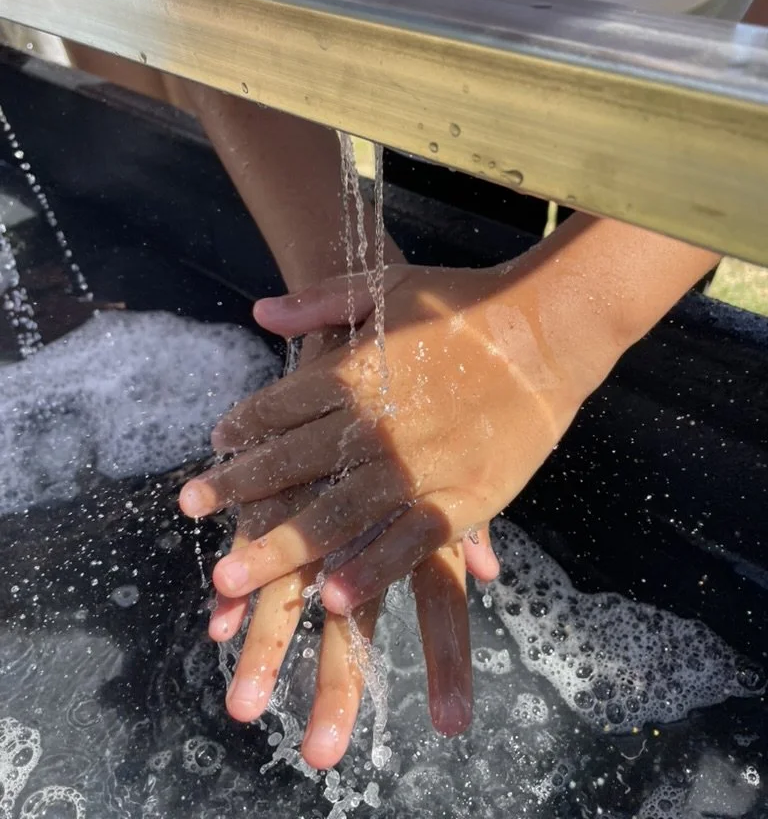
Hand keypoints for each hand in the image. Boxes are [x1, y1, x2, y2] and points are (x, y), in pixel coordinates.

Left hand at [183, 256, 617, 754]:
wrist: (549, 329)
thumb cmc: (466, 305)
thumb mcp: (387, 285)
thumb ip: (321, 302)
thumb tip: (259, 312)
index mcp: (357, 370)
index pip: (282, 405)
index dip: (245, 427)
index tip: (218, 443)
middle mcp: (379, 423)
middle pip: (294, 465)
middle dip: (238, 491)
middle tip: (190, 512)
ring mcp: (420, 465)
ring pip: (338, 514)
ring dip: (282, 547)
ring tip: (231, 578)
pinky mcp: (464, 497)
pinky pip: (408, 542)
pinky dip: (371, 570)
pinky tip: (334, 597)